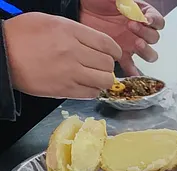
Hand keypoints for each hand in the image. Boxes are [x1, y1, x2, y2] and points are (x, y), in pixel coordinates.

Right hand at [4, 13, 120, 98]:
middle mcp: (73, 51)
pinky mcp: (65, 89)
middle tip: (99, 67)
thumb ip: (75, 32)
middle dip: (107, 66)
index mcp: (70, 31)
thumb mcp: (49, 22)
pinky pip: (92, 93)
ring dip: (103, 80)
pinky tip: (85, 85)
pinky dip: (92, 90)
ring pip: (104, 80)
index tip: (114, 55)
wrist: (2, 54)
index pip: (107, 44)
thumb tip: (95, 43)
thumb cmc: (21, 35)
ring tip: (94, 77)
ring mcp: (70, 72)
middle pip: (108, 64)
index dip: (115, 51)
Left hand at [80, 0, 163, 75]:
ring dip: (145, 50)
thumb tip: (134, 5)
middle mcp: (139, 32)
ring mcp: (131, 45)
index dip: (154, 21)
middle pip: (154, 38)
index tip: (146, 19)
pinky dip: (134, 72)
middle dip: (146, 34)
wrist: (79, 9)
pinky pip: (132, 67)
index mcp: (140, 16)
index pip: (157, 21)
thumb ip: (126, 1)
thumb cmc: (96, 0)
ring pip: (149, 54)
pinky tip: (133, 74)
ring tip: (136, 44)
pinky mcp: (121, 55)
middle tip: (132, 27)